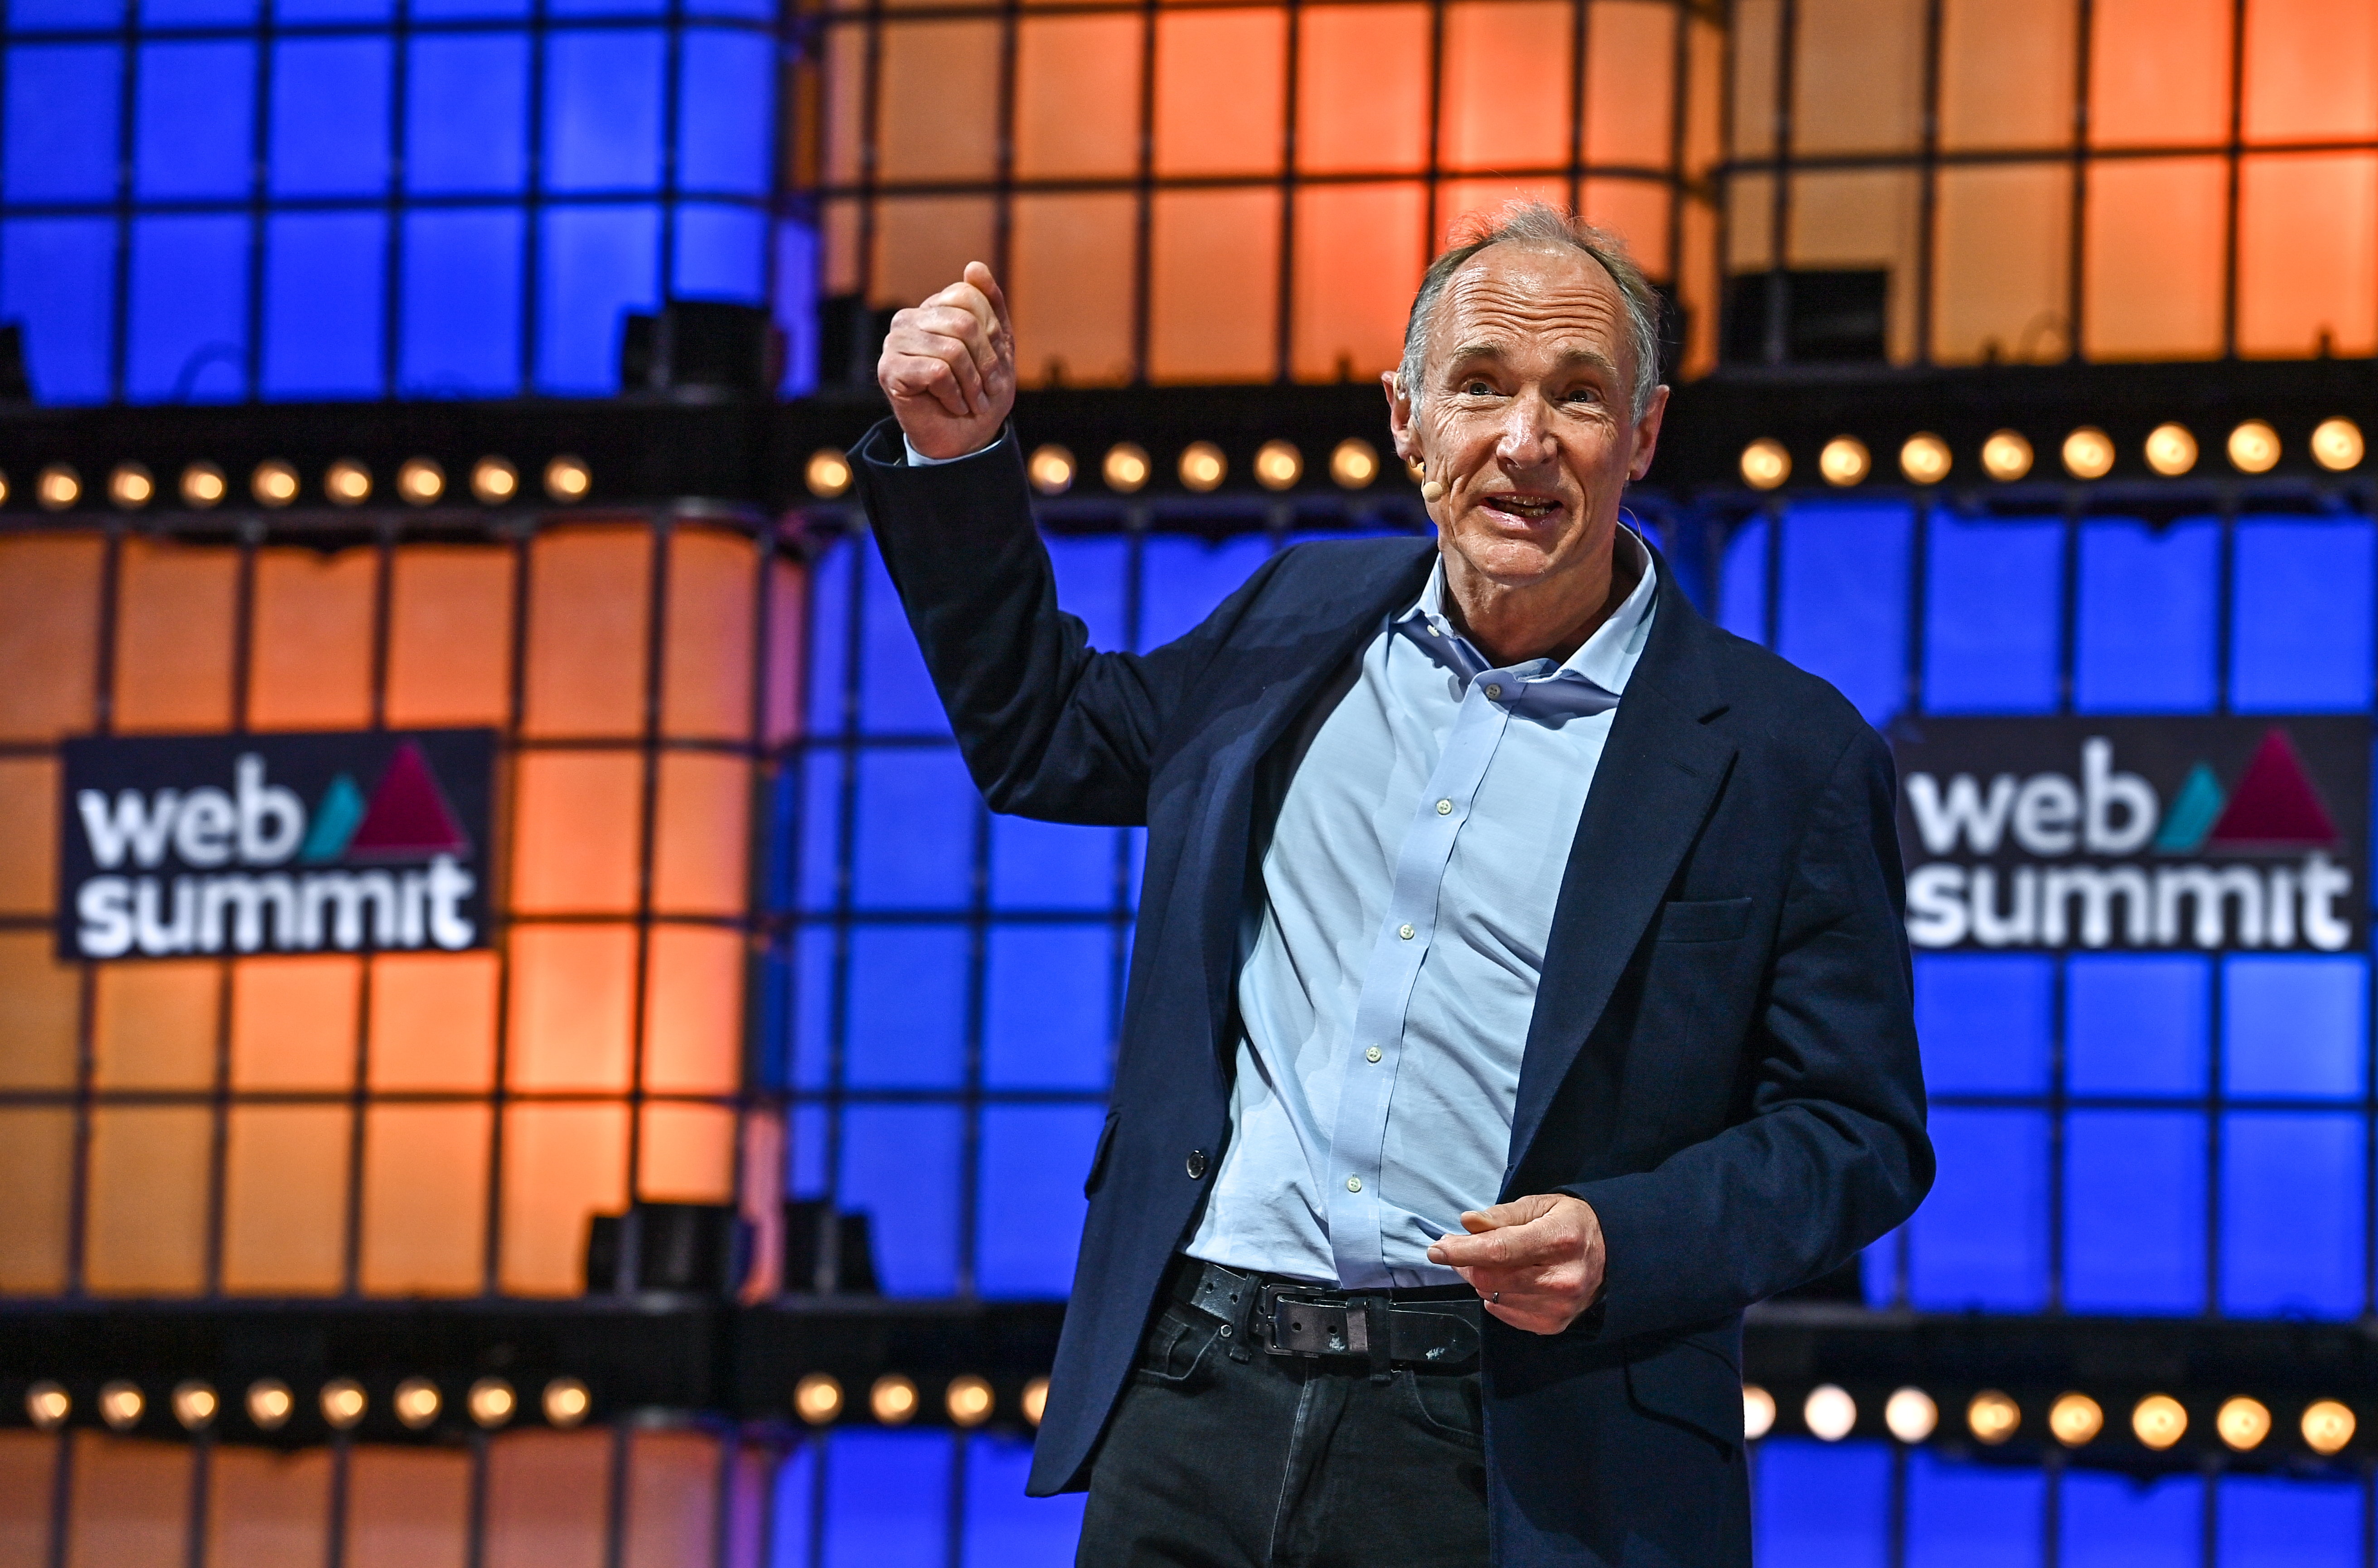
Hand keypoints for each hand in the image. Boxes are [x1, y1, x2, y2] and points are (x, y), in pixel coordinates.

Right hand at [877, 261, 1015, 459]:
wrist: (965, 438)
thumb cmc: (981, 391)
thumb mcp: (999, 345)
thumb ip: (991, 305)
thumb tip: (974, 266)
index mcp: (934, 307)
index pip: (969, 296)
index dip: (991, 332)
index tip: (997, 363)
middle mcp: (909, 319)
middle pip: (963, 323)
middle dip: (987, 362)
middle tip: (988, 389)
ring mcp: (895, 343)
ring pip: (952, 349)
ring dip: (973, 384)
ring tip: (972, 401)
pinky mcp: (889, 371)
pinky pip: (937, 372)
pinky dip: (955, 394)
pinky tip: (953, 405)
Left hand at [1426, 1192, 1605, 1334]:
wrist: (1614, 1254)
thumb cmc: (1571, 1223)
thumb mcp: (1541, 1205)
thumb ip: (1503, 1215)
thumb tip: (1467, 1223)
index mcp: (1559, 1240)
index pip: (1499, 1250)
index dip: (1462, 1251)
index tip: (1436, 1248)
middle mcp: (1562, 1278)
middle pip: (1491, 1277)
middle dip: (1465, 1263)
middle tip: (1458, 1249)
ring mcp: (1559, 1306)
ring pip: (1494, 1297)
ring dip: (1480, 1279)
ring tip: (1489, 1262)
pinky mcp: (1555, 1324)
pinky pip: (1506, 1314)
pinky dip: (1496, 1298)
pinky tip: (1507, 1282)